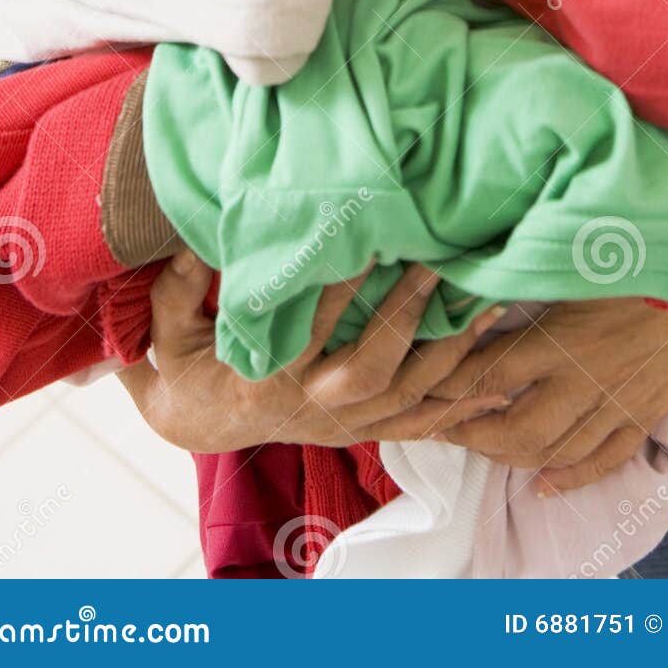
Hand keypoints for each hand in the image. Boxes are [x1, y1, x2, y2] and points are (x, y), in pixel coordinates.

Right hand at [117, 250, 509, 452]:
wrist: (200, 427)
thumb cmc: (189, 366)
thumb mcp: (167, 330)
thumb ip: (177, 287)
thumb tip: (192, 241)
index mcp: (268, 377)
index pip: (310, 329)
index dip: (340, 288)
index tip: (368, 240)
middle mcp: (313, 405)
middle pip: (373, 369)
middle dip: (408, 315)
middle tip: (437, 262)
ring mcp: (345, 422)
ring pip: (409, 395)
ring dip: (451, 350)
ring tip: (487, 300)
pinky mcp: (365, 428)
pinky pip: (422, 424)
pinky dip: (461, 406)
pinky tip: (500, 383)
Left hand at [427, 219, 667, 492]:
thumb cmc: (646, 249)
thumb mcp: (574, 252)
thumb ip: (521, 266)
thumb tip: (465, 270)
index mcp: (562, 337)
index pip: (485, 376)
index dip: (444, 387)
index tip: (411, 388)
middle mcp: (584, 381)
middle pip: (512, 430)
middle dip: (467, 433)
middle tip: (432, 426)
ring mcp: (617, 403)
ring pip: (554, 451)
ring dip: (509, 455)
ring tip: (475, 446)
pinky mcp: (645, 412)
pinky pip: (606, 458)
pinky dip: (574, 477)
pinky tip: (546, 486)